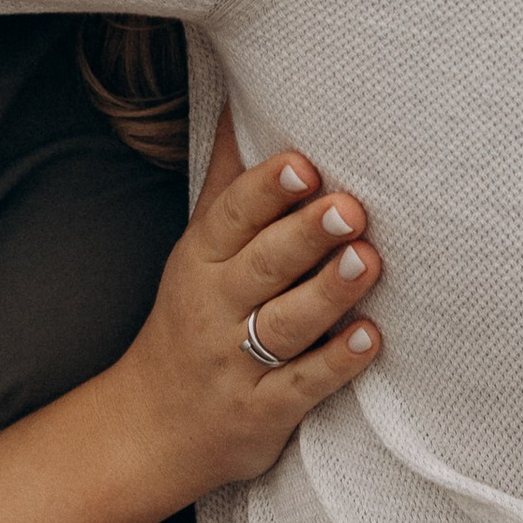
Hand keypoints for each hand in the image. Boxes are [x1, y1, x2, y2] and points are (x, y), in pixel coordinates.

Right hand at [100, 145, 381, 501]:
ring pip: (285, 325)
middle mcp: (215, 306)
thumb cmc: (193, 317)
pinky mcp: (261, 413)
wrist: (152, 426)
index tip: (303, 164)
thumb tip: (243, 95)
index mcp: (202, 258)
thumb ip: (230, 181)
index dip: (267, 189)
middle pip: (264, 265)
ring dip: (329, 293)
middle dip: (307, 234)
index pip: (232, 216)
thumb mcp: (198, 248)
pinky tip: (370, 338)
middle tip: (352, 207)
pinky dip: (335, 364)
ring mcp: (236, 363)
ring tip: (369, 261)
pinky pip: (301, 387)